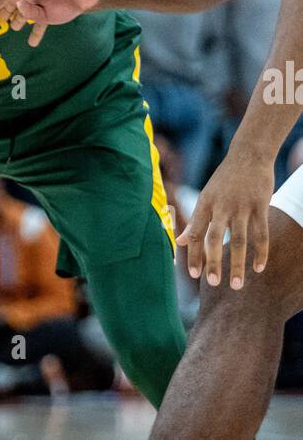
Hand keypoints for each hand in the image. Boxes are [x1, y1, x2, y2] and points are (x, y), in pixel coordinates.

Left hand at [177, 149, 274, 287]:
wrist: (249, 154)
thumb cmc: (225, 179)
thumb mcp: (206, 196)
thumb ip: (195, 221)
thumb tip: (179, 243)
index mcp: (205, 204)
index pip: (195, 234)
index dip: (194, 254)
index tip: (194, 275)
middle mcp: (222, 206)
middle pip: (215, 239)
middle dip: (213, 262)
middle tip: (212, 283)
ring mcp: (242, 206)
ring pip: (239, 240)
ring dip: (238, 264)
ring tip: (237, 285)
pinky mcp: (260, 206)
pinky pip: (261, 234)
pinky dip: (260, 253)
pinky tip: (258, 268)